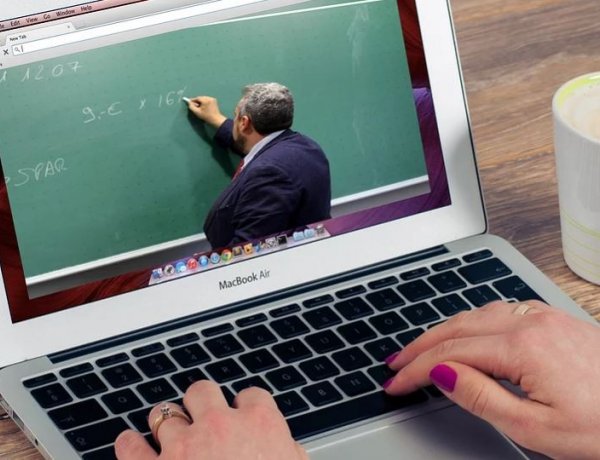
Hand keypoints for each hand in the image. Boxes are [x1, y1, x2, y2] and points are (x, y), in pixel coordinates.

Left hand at [114, 380, 307, 459]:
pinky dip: (129, 444)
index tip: (242, 413)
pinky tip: (130, 444)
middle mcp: (220, 426)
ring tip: (166, 432)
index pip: (252, 396)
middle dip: (201, 402)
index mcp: (259, 425)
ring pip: (164, 414)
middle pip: (203, 392)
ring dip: (165, 423)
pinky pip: (131, 446)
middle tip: (201, 416)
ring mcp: (183, 445)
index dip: (246, 405)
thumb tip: (288, 449)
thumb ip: (290, 455)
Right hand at [187, 96, 226, 127]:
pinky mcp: (214, 100)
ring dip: (201, 102)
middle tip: (194, 106)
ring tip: (199, 107)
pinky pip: (207, 100)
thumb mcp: (197, 112)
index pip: (197, 98)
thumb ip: (191, 107)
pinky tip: (204, 107)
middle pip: (200, 98)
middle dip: (197, 101)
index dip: (192, 100)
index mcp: (206, 100)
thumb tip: (189, 102)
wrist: (216, 119)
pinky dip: (204, 102)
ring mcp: (212, 99)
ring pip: (203, 98)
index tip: (189, 102)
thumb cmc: (206, 117)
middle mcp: (210, 98)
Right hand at [384, 300, 599, 458]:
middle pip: (456, 326)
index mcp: (522, 346)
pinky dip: (469, 322)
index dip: (415, 369)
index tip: (394, 383)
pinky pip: (497, 311)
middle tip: (395, 363)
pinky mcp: (552, 318)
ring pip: (475, 313)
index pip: (449, 353)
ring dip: (442, 331)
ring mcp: (542, 316)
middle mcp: (530, 321)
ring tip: (420, 349)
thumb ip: (481, 396)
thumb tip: (440, 373)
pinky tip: (464, 332)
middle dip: (420, 344)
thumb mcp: (536, 428)